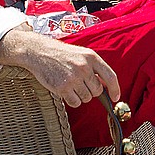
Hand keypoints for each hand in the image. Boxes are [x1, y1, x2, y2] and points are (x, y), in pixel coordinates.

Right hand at [0, 29, 120, 107]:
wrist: (39, 52)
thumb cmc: (62, 54)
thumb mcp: (82, 54)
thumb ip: (95, 68)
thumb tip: (106, 87)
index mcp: (92, 57)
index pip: (110, 76)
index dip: (115, 89)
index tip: (115, 97)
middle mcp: (84, 67)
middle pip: (97, 91)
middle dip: (91, 91)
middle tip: (81, 84)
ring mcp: (73, 78)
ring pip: (87, 98)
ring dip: (81, 95)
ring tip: (71, 84)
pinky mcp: (62, 87)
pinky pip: (75, 103)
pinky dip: (72, 100)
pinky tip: (65, 90)